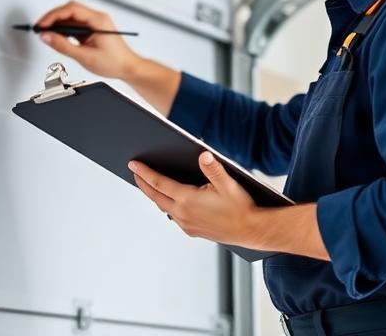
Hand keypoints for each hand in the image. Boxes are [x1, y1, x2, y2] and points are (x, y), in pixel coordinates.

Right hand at [35, 0, 140, 78]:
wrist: (127, 67)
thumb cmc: (114, 62)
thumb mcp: (84, 56)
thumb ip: (63, 46)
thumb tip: (47, 37)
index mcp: (98, 20)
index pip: (71, 9)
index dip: (53, 15)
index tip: (42, 24)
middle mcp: (97, 18)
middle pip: (70, 10)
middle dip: (53, 18)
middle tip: (40, 28)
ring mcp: (95, 23)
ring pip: (71, 18)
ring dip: (58, 24)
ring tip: (46, 34)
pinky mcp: (92, 29)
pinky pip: (75, 25)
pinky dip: (64, 30)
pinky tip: (57, 37)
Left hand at [128, 151, 260, 247]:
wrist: (252, 231)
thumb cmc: (242, 207)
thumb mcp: (229, 183)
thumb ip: (213, 168)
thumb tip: (203, 155)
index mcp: (188, 200)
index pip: (158, 183)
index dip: (144, 172)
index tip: (133, 164)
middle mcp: (183, 214)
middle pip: (155, 196)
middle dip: (143, 183)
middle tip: (135, 171)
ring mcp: (186, 224)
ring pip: (163, 207)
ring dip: (154, 195)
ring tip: (148, 184)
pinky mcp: (192, 231)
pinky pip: (173, 216)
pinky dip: (166, 205)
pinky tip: (169, 199)